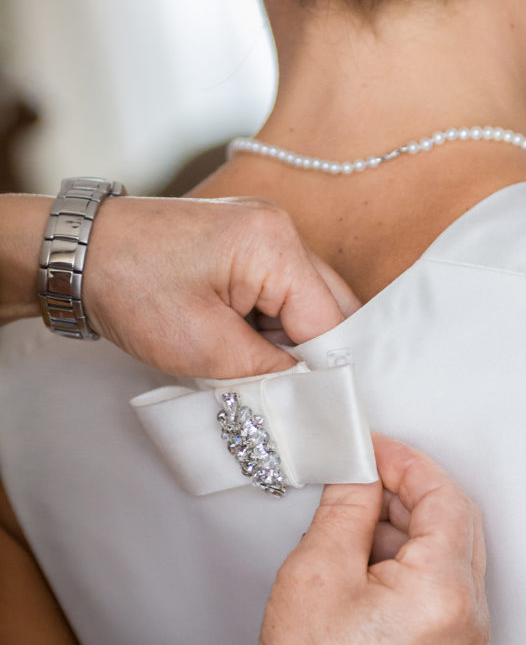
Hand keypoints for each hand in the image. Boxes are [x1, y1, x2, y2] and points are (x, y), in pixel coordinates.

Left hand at [81, 195, 358, 377]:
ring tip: (264, 378)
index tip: (324, 416)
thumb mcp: (202, 347)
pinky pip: (278, 291)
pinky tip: (247, 353)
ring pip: (303, 302)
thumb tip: (311, 395)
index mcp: (275, 244)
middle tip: (300, 403)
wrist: (75, 253)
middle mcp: (279, 228)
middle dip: (314, 357)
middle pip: (327, 306)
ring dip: (290, 343)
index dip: (329, 373)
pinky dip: (269, 327)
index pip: (331, 321)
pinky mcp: (243, 243)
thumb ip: (268, 373)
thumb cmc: (129, 289)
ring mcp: (261, 231)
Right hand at [236, 435, 489, 644]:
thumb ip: (349, 504)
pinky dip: (411, 554)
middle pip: (455, 519)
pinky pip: (443, 579)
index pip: (444, 497)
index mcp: (444, 592)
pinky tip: (367, 552)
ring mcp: (464, 635)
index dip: (407, 462)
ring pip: (450, 547)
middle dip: (408, 488)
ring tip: (355, 517)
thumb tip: (362, 468)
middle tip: (365, 473)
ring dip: (407, 520)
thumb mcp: (320, 567)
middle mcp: (469, 615)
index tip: (374, 448)